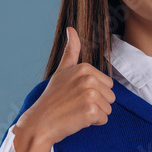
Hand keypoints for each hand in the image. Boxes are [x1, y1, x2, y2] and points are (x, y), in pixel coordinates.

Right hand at [16, 27, 115, 145]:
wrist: (40, 122)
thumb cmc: (53, 98)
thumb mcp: (62, 71)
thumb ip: (70, 51)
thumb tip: (71, 28)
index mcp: (85, 68)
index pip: (107, 84)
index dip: (94, 93)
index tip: (76, 95)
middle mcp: (88, 78)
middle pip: (111, 96)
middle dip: (97, 104)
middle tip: (76, 105)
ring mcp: (90, 94)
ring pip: (108, 108)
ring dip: (95, 114)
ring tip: (76, 112)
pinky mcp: (90, 110)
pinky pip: (103, 119)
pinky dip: (93, 123)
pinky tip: (77, 120)